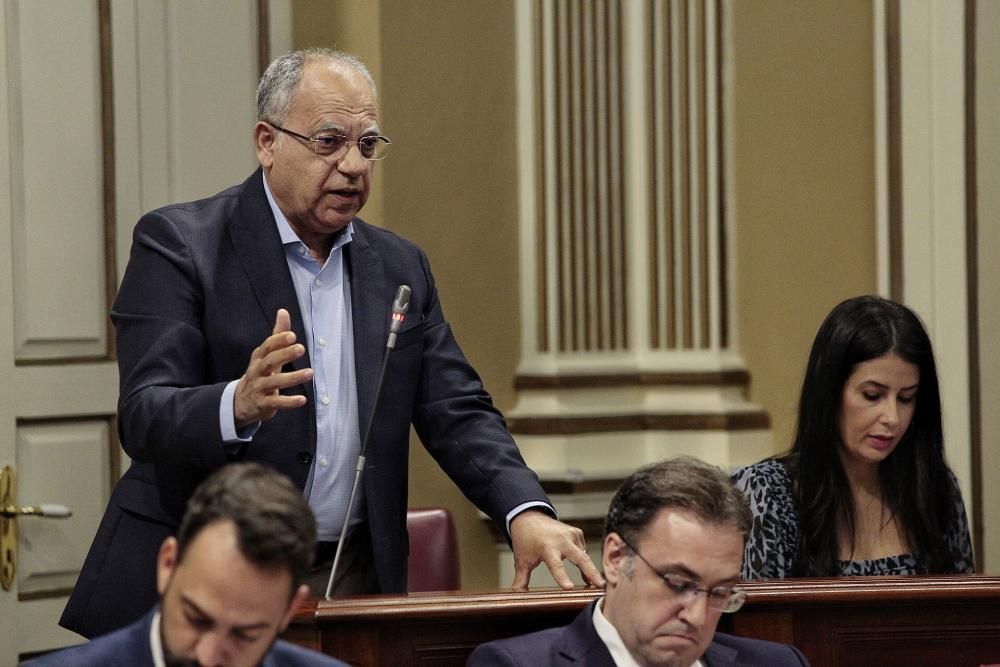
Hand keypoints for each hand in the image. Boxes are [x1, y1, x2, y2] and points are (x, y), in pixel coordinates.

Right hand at [233, 309, 312, 426]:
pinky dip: (289, 402)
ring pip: (275, 382)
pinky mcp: (263, 404)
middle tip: (301, 348)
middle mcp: (257, 371)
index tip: (292, 335)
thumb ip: (277, 335)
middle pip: (270, 361)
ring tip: (310, 373)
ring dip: (293, 377)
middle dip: (285, 354)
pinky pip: (276, 402)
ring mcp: (259, 388)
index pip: (267, 346)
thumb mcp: (267, 354)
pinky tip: (302, 400)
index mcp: (259, 357)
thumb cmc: (260, 374)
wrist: (240, 402)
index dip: (279, 340)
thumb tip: (283, 311)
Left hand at [509, 510, 604, 590]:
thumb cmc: (526, 540)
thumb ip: (521, 580)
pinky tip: (584, 569)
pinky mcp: (576, 533)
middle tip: (600, 585)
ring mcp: (571, 535)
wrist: (528, 518)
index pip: (556, 565)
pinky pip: (583, 550)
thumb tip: (518, 596)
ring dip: (590, 570)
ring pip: (584, 556)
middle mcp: (561, 540)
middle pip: (580, 558)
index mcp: (547, 548)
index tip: (570, 588)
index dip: (562, 577)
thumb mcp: (522, 560)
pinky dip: (584, 560)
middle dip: (591, 572)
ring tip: (596, 585)